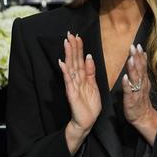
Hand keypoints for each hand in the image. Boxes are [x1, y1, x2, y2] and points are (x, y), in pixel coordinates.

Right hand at [58, 32, 100, 153]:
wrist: (86, 122)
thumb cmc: (89, 105)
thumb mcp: (93, 85)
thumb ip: (91, 72)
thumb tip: (89, 57)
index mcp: (83, 77)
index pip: (80, 59)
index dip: (79, 48)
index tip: (77, 36)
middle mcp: (76, 79)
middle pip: (74, 60)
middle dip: (72, 47)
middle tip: (70, 34)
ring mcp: (72, 85)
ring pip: (70, 67)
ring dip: (68, 55)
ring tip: (66, 43)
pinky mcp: (71, 93)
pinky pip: (68, 81)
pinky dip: (65, 72)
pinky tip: (62, 63)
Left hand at [122, 44, 156, 145]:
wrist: (143, 117)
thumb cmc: (140, 99)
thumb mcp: (143, 83)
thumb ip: (142, 70)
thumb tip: (141, 55)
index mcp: (143, 80)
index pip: (142, 65)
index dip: (140, 55)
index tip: (138, 45)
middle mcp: (141, 84)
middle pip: (140, 69)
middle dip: (136, 58)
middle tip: (134, 47)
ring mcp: (136, 92)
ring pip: (135, 79)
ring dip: (133, 68)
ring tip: (130, 59)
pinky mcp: (131, 100)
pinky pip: (129, 91)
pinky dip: (127, 84)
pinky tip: (125, 77)